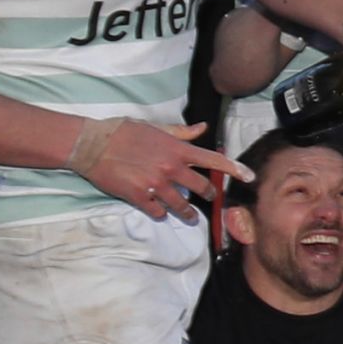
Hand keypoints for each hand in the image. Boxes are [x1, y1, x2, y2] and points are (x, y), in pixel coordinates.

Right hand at [77, 117, 242, 219]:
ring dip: (188, 212)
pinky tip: (159, 211)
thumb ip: (182, 132)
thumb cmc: (123, 132)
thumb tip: (203, 128)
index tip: (249, 177)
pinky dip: (160, 213)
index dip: (234, 169)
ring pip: (181, 206)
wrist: (92, 145)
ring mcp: (155, 185)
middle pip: (201, 188)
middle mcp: (171, 168)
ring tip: (190, 216)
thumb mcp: (156, 127)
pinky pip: (157, 212)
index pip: (213, 160)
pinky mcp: (139, 197)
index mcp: (177, 149)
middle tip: (209, 198)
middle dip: (208, 195)